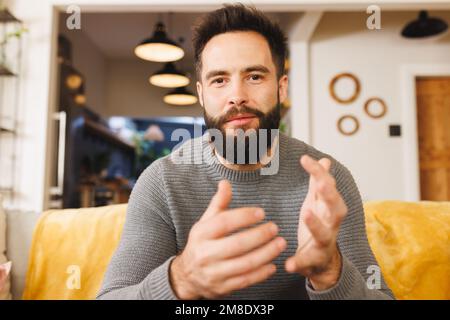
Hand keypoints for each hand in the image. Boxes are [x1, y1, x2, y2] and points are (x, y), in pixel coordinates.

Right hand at [169, 180, 286, 298]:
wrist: (187, 276)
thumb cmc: (202, 243)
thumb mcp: (205, 222)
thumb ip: (219, 203)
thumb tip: (225, 183)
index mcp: (201, 234)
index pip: (224, 223)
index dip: (244, 216)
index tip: (261, 213)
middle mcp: (205, 254)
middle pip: (237, 244)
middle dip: (259, 236)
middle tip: (275, 228)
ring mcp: (214, 273)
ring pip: (245, 264)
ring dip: (266, 253)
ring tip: (280, 243)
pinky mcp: (223, 287)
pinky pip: (246, 280)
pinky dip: (261, 273)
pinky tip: (273, 264)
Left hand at [285, 155, 346, 290]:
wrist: (323, 262)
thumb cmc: (319, 226)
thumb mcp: (317, 202)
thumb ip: (319, 182)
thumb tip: (324, 160)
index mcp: (329, 209)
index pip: (327, 187)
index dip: (319, 172)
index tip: (305, 158)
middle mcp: (330, 225)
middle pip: (336, 209)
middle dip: (330, 196)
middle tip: (321, 183)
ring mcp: (323, 243)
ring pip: (325, 234)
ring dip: (316, 224)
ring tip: (306, 213)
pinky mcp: (313, 261)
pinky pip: (307, 261)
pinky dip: (298, 262)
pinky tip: (288, 264)